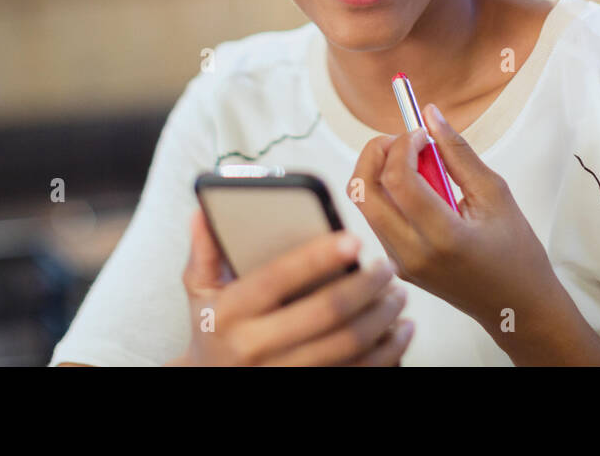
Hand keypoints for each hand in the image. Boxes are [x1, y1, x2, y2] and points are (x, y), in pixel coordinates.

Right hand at [175, 209, 413, 365]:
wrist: (209, 385)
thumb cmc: (213, 329)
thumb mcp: (199, 291)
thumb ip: (205, 250)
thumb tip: (204, 208)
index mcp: (232, 311)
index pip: (278, 278)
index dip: (318, 257)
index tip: (354, 239)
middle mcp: (255, 346)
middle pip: (325, 312)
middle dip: (366, 285)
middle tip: (388, 266)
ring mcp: (283, 374)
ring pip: (348, 346)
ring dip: (382, 318)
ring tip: (398, 295)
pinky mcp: (307, 390)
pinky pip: (357, 374)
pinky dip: (386, 354)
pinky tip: (400, 333)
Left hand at [350, 103, 565, 328]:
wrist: (516, 308)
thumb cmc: (516, 253)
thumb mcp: (495, 194)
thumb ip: (458, 153)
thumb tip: (431, 116)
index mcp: (443, 237)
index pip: (398, 180)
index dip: (403, 145)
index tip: (422, 133)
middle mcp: (412, 254)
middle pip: (363, 190)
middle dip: (375, 153)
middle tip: (403, 140)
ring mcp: (400, 264)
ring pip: (365, 204)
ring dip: (380, 172)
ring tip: (415, 164)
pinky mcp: (397, 266)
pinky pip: (377, 220)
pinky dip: (387, 194)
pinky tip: (418, 189)